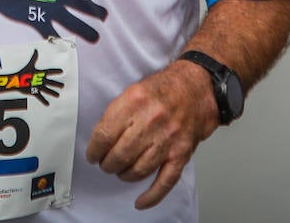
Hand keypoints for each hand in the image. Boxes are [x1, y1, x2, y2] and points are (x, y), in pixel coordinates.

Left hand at [85, 61, 219, 209]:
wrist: (197, 88)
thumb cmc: (164, 90)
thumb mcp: (134, 90)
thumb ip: (116, 114)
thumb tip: (100, 140)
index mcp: (135, 101)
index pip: (104, 135)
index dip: (94, 150)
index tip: (93, 155)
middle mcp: (151, 120)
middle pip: (119, 155)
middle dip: (108, 165)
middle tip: (106, 164)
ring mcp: (168, 139)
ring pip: (138, 170)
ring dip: (124, 175)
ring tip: (121, 171)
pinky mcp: (181, 152)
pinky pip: (165, 180)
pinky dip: (152, 196)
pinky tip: (141, 201)